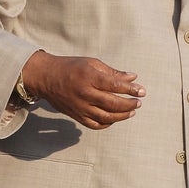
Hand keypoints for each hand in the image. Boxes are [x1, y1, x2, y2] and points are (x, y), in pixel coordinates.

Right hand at [23, 50, 144, 129]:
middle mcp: (85, 93)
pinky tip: (115, 118)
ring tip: (131, 111)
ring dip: (122, 116)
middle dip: (129, 104)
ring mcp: (80, 107)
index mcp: (89, 77)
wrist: (46, 77)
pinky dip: (107, 124)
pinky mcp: (76, 115)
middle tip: (138, 103)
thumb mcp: (92, 63)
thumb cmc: (71, 67)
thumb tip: (133, 77)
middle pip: (113, 103)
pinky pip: (95, 124)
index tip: (142, 91)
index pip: (115, 85)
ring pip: (106, 117)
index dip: (131, 89)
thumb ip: (113, 72)